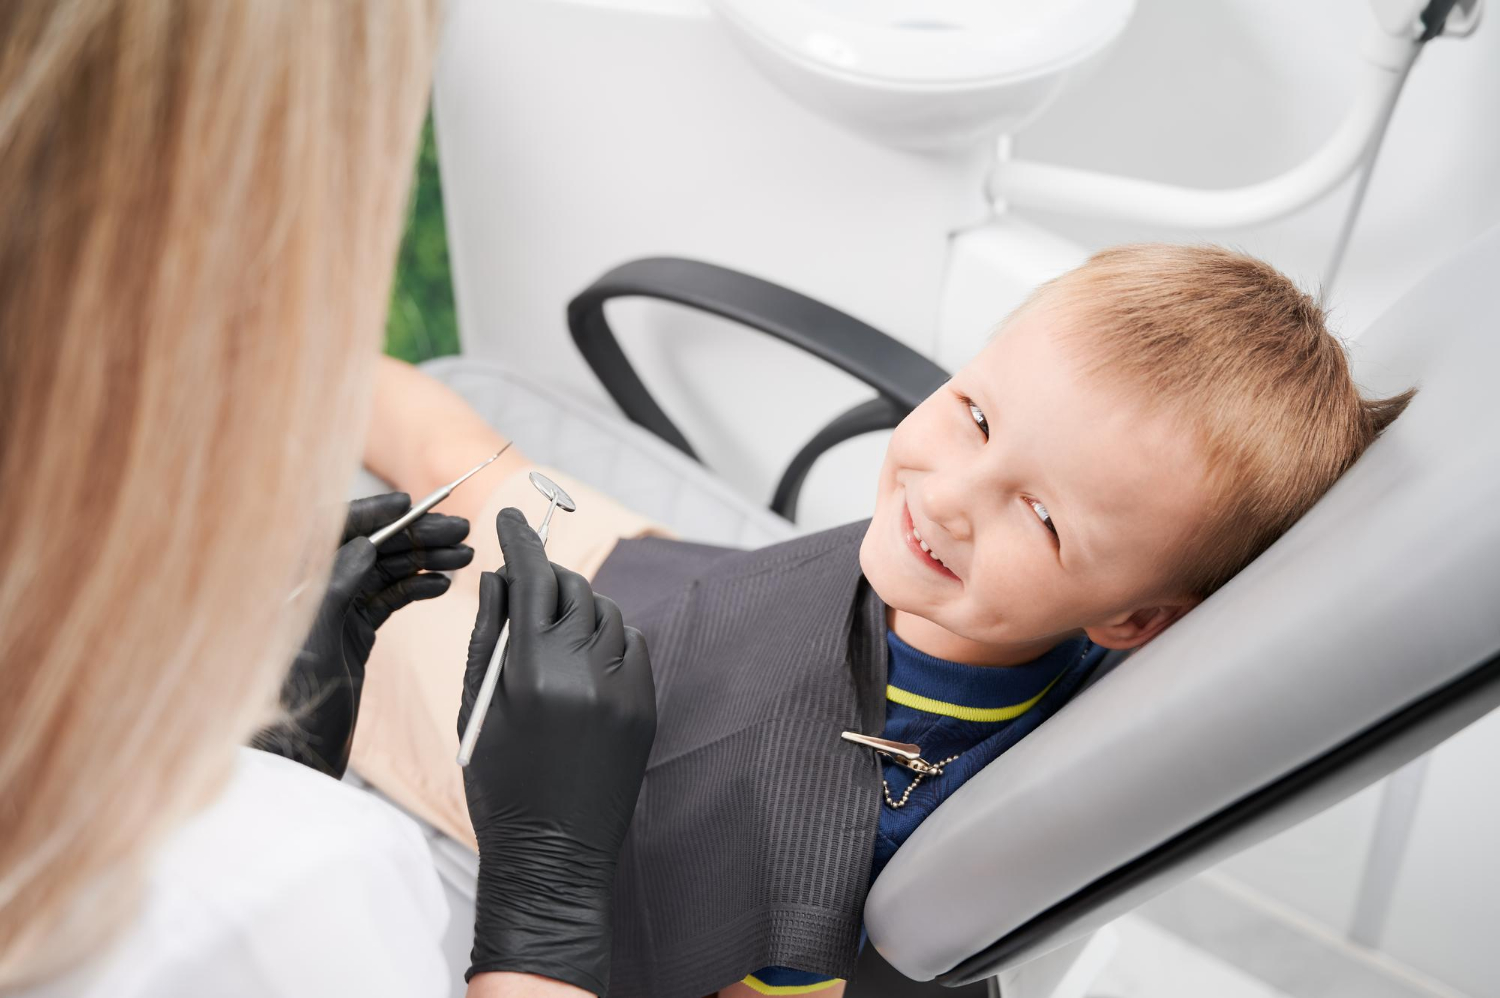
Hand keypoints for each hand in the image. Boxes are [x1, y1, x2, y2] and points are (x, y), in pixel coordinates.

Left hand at [254, 493, 471, 777]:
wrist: (295, 763)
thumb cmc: (291, 710)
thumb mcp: (313, 644)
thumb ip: (335, 590)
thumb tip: (366, 545)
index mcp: (294, 587)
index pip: (334, 532)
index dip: (374, 512)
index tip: (412, 502)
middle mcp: (313, 592)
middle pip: (369, 548)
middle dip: (414, 536)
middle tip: (460, 529)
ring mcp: (335, 613)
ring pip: (385, 572)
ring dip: (424, 560)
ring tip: (464, 555)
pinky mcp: (353, 634)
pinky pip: (389, 600)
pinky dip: (417, 589)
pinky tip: (442, 585)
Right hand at [459, 507, 655, 994]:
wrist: (552, 854)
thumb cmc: (499, 784)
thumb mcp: (476, 707)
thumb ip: (488, 634)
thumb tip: (498, 575)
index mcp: (532, 672)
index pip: (532, 578)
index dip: (520, 540)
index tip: (509, 517)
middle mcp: (584, 673)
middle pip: (572, 589)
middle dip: (547, 575)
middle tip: (524, 579)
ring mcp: (623, 689)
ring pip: (606, 612)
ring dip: (578, 604)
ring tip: (551, 623)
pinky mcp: (646, 705)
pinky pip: (633, 642)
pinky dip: (608, 634)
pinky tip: (584, 652)